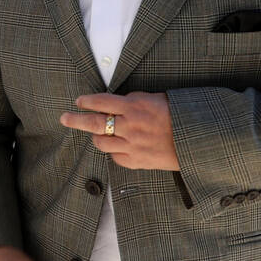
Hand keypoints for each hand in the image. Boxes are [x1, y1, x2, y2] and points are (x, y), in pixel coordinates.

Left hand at [60, 91, 179, 170]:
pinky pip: (114, 156)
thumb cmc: (178, 116)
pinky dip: (113, 150)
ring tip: (97, 133)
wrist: (196, 141)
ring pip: (101, 142)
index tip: (79, 101)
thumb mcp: (155, 99)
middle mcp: (130, 126)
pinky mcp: (136, 161)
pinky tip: (118, 145)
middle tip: (63, 118)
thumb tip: (113, 103)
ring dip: (96, 136)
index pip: (101, 102)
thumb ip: (132, 100)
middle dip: (75, 120)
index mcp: (134, 107)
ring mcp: (132, 146)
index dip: (87, 101)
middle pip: (94, 123)